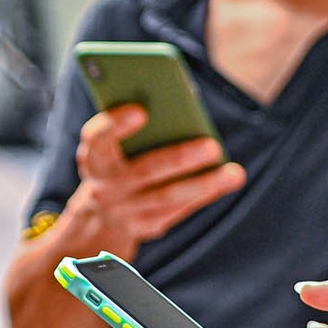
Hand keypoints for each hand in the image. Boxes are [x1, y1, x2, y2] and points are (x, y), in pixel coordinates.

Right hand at [64, 105, 244, 252]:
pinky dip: (204, 193)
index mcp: (93, 156)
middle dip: (180, 159)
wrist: (100, 215)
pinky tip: (227, 180)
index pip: (98, 139)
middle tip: (212, 146)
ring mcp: (125, 211)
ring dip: (204, 184)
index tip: (140, 111)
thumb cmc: (116, 161)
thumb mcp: (113, 144)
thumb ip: (135, 125)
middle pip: (145, 171)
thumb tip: (184, 101)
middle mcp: (105, 186)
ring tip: (235, 173)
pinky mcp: (146, 226)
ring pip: (168, 196)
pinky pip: (179, 209)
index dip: (115, 125)